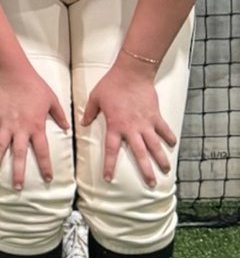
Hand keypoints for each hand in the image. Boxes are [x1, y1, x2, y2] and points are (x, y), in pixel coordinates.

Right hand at [0, 68, 68, 189]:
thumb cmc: (35, 87)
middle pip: (19, 155)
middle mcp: (21, 129)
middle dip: (18, 172)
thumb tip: (67, 128)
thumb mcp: (52, 100)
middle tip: (17, 187)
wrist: (14, 74)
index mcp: (36, 127)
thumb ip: (60, 115)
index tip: (47, 179)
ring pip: (0, 146)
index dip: (45, 166)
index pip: (42, 151)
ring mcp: (5, 124)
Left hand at [82, 61, 175, 186]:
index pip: (111, 151)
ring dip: (161, 159)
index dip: (109, 166)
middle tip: (151, 184)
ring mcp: (146, 123)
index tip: (109, 179)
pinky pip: (165, 130)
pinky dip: (170, 137)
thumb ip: (90, 113)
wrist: (131, 73)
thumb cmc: (111, 85)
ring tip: (166, 170)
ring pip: (155, 146)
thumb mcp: (95, 98)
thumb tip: (83, 123)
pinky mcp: (156, 116)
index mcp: (115, 126)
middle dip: (146, 170)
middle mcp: (132, 129)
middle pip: (140, 154)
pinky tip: (173, 145)